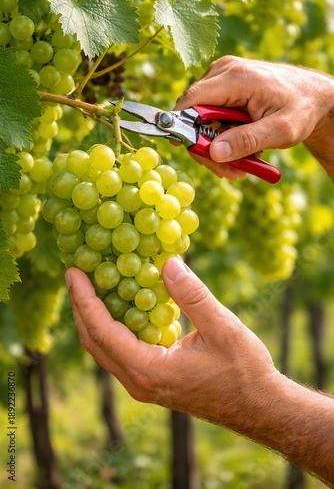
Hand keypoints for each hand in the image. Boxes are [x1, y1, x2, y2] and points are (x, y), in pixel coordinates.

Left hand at [66, 257, 279, 428]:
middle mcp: (138, 382)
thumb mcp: (221, 327)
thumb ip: (192, 295)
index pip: (102, 332)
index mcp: (148, 370)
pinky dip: (113, 328)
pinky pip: (121, 353)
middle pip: (95, 342)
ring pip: (105, 350)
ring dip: (95, 318)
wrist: (259, 407)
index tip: (72, 273)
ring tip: (91, 287)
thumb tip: (167, 262)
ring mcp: (144, 384)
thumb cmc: (243, 371)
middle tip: (76, 275)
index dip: (84, 300)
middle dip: (82, 307)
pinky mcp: (152, 381)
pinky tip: (121, 306)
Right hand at [175, 55, 333, 178]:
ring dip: (216, 146)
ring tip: (242, 163)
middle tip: (228, 171)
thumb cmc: (302, 110)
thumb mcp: (281, 131)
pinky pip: (210, 115)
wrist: (315, 96)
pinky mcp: (224, 85)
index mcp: (237, 77)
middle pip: (193, 114)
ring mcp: (223, 76)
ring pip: (200, 118)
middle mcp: (224, 71)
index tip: (192, 153)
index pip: (191, 101)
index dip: (183, 128)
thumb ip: (247, 141)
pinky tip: (240, 148)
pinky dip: (221, 136)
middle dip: (206, 147)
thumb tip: (214, 153)